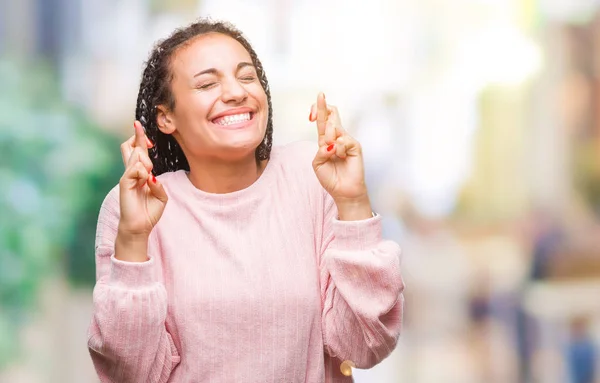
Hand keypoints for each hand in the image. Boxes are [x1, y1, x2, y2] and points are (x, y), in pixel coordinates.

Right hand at [118, 121, 167, 238]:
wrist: (140, 226)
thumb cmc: (149, 212)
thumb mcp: (161, 196)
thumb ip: (159, 184)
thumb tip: (152, 175)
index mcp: (141, 174)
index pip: (138, 151)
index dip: (140, 138)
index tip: (140, 125)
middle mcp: (132, 172)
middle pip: (130, 147)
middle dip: (138, 137)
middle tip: (140, 131)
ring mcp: (127, 176)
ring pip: (135, 155)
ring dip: (146, 161)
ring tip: (149, 176)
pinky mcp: (124, 182)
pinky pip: (134, 169)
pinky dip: (143, 172)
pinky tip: (146, 181)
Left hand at [309, 93, 371, 219]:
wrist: (343, 191)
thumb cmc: (331, 178)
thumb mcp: (317, 164)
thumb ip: (320, 151)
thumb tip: (330, 142)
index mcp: (325, 140)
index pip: (322, 119)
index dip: (317, 109)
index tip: (312, 109)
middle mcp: (337, 137)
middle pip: (331, 113)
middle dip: (321, 108)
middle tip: (314, 109)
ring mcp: (347, 140)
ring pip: (334, 126)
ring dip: (328, 136)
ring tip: (332, 152)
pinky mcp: (355, 146)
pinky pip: (344, 140)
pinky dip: (338, 148)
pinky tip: (341, 156)